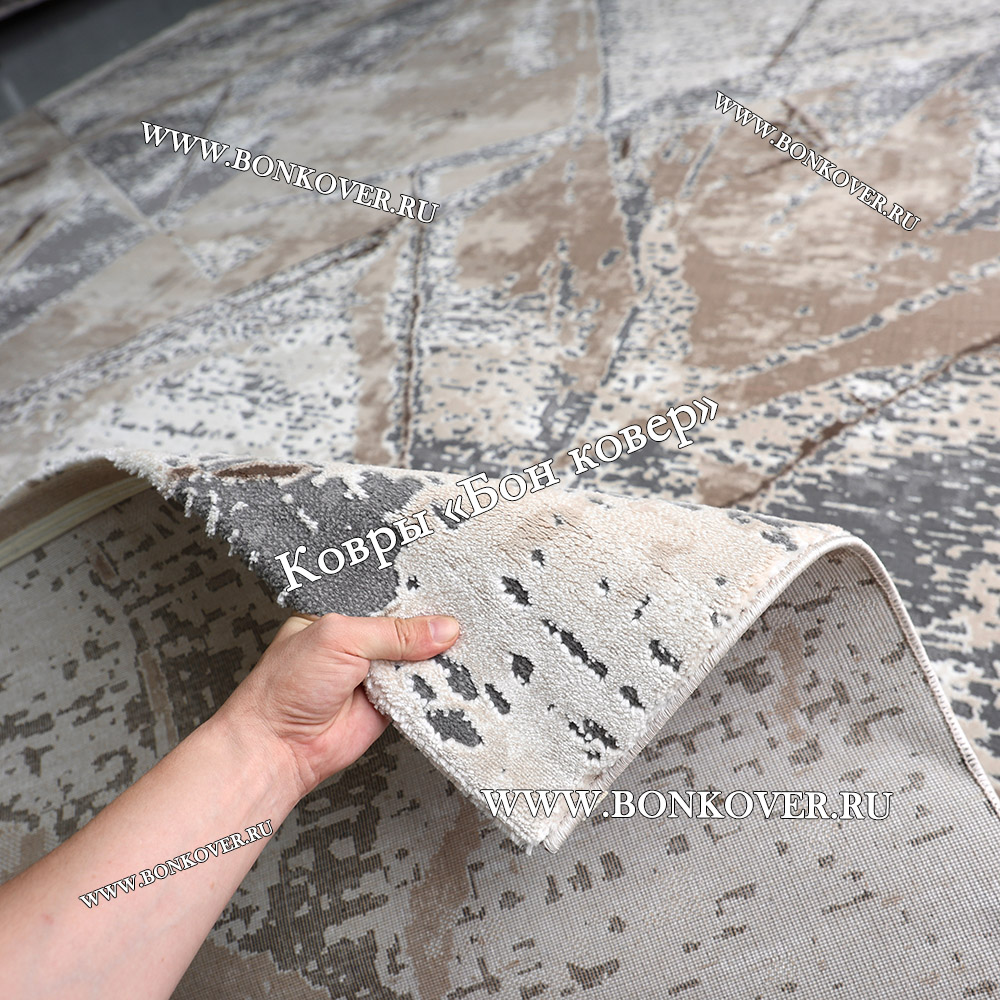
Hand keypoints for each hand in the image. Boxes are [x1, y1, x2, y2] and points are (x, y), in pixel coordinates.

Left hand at [217, 612, 459, 798]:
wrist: (280, 747)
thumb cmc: (286, 687)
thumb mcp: (341, 638)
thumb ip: (393, 631)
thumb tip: (442, 628)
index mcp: (342, 613)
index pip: (388, 594)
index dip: (415, 591)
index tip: (447, 586)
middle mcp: (359, 640)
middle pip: (409, 625)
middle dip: (432, 623)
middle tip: (462, 614)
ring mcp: (376, 671)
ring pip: (419, 657)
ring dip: (438, 655)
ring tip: (463, 643)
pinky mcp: (390, 702)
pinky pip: (421, 689)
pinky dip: (437, 685)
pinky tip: (453, 673)